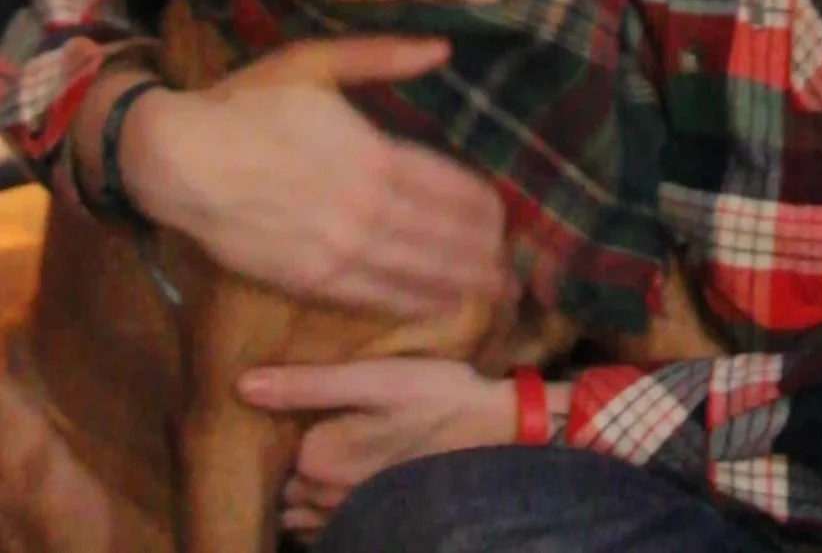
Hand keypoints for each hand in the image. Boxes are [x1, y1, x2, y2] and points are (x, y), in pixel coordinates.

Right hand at [118, 37, 511, 313]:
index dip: (481, 205)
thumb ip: (383, 57)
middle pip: (440, 235)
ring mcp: (338, 248)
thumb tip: (443, 48)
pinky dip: (408, 303)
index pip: (446, 186)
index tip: (505, 215)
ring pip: (413, 271)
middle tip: (512, 269)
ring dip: (456, 283)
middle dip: (480, 252)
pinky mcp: (307, 278)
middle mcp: (366, 207)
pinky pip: (370, 295)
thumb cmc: (248, 104)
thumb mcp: (317, 61)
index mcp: (373, 153)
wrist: (181, 159)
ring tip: (490, 293)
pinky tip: (433, 307)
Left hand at [237, 355, 516, 540]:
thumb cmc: (433, 397)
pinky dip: (320, 514)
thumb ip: (306, 384)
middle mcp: (322, 499)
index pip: (269, 449)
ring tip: (320, 459)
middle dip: (283, 465)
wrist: (494, 436)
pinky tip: (340, 485)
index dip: (273, 428)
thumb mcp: (372, 378)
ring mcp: (347, 518)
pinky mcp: (372, 525)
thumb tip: (240, 385)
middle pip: (281, 485)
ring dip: (299, 493)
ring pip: (298, 514)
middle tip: (302, 429)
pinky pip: (324, 530)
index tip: (289, 408)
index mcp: (315, 458)